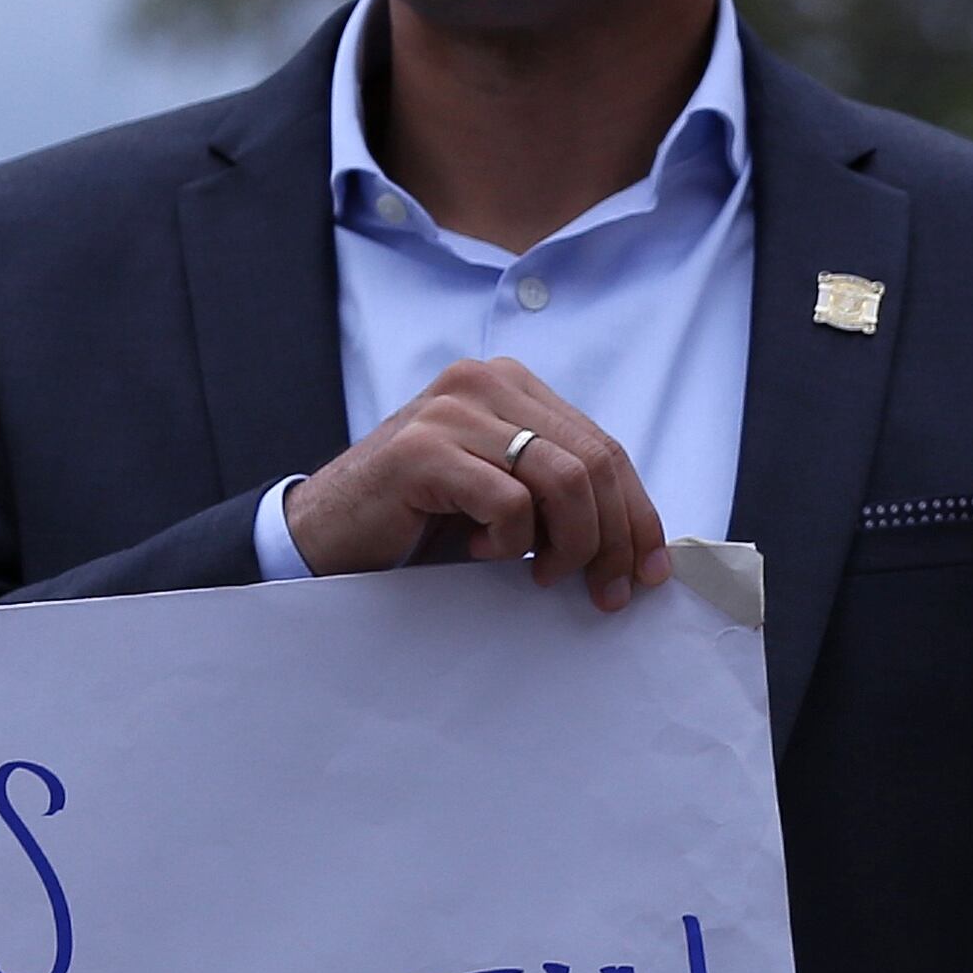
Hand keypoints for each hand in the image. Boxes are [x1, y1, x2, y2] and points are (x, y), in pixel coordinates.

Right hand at [283, 356, 667, 606]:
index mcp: (509, 384)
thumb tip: (637, 539)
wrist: (324, 535)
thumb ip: (557, 490)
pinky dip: (509, 543)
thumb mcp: (501, 494)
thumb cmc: (416, 522)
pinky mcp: (422, 450)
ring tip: (539, 576)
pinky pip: (510, 502)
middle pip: (594, 461)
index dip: (637, 512)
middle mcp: (483, 382)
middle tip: (605, 591)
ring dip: (568, 544)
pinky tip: (477, 553)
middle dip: (614, 538)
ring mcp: (451, 412)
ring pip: (563, 479)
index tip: (648, 569)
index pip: (604, 446)